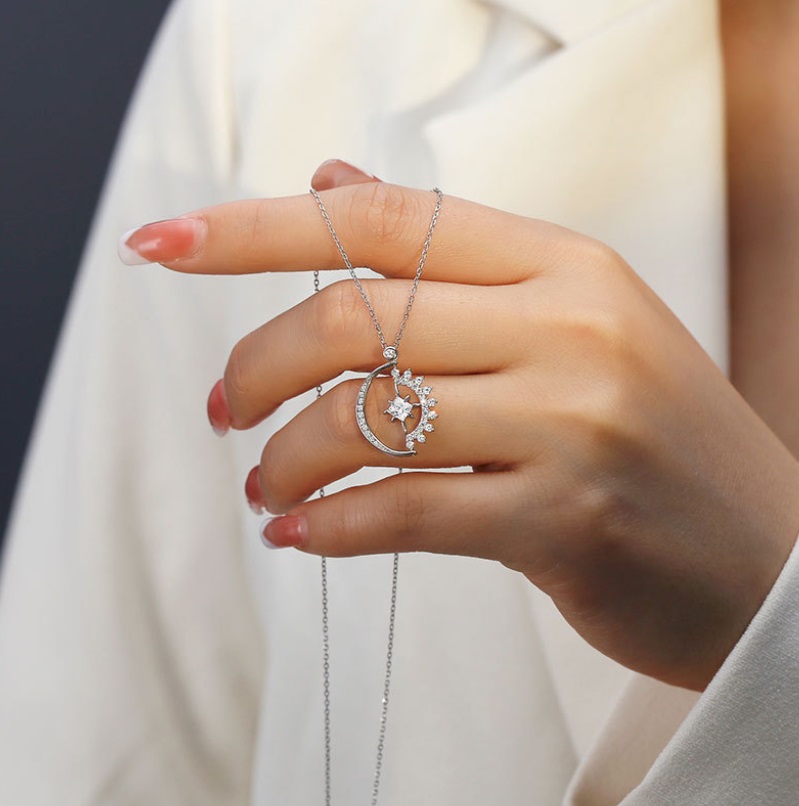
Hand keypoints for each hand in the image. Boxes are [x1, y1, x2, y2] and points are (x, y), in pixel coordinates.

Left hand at [119, 160, 798, 689]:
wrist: (766, 558)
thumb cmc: (655, 438)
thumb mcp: (570, 321)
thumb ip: (448, 256)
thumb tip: (333, 185)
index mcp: (563, 265)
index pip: (380, 221)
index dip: (254, 228)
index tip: (162, 247)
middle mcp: (569, 329)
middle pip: (355, 319)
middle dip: (257, 365)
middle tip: (227, 408)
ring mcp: (572, 425)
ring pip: (367, 420)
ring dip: (286, 458)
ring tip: (266, 485)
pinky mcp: (564, 522)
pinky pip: (406, 513)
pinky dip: (330, 527)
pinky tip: (299, 536)